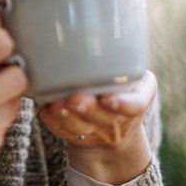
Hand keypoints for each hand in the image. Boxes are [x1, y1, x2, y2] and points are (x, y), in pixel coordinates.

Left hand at [38, 71, 156, 184]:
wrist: (115, 129)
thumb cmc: (122, 89)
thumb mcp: (135, 77)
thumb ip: (120, 66)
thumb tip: (94, 45)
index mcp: (140, 97)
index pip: (136, 105)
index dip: (123, 104)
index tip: (110, 100)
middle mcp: (122, 121)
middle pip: (105, 118)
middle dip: (88, 108)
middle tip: (74, 99)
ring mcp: (100, 135)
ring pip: (81, 128)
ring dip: (67, 117)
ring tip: (57, 105)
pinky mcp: (77, 140)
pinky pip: (63, 133)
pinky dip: (53, 122)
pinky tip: (46, 110)